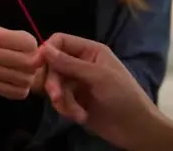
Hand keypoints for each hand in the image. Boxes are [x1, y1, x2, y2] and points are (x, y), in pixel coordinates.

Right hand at [41, 33, 158, 149]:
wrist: (136, 130)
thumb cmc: (124, 97)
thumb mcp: (98, 77)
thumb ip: (70, 63)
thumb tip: (44, 48)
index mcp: (90, 51)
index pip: (60, 41)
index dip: (47, 50)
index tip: (36, 64)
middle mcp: (81, 63)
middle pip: (52, 65)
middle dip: (54, 82)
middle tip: (57, 96)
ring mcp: (76, 82)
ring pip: (53, 84)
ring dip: (61, 100)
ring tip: (76, 113)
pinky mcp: (73, 100)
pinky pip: (58, 100)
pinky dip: (66, 109)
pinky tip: (80, 117)